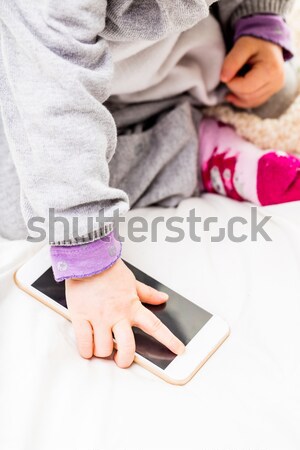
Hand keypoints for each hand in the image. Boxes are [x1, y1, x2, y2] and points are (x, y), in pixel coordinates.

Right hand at [65, 259, 184, 367]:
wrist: (87, 259)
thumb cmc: (108, 270)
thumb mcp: (132, 282)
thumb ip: (147, 293)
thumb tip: (162, 297)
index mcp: (132, 307)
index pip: (155, 326)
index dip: (169, 340)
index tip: (178, 350)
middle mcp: (117, 315)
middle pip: (127, 347)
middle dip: (124, 359)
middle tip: (121, 359)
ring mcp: (99, 317)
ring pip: (104, 348)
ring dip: (103, 353)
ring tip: (101, 347)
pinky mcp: (81, 316)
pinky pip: (84, 343)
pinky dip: (86, 350)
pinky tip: (88, 348)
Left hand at [220, 36, 284, 108]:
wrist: (267, 41)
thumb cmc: (255, 41)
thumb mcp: (242, 46)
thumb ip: (232, 61)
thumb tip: (223, 79)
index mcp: (271, 70)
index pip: (245, 88)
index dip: (231, 82)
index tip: (227, 71)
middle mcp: (276, 82)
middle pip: (247, 96)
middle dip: (234, 87)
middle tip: (231, 73)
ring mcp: (275, 88)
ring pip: (249, 101)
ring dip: (237, 93)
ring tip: (234, 79)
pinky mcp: (271, 92)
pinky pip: (253, 102)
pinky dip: (241, 99)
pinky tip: (232, 94)